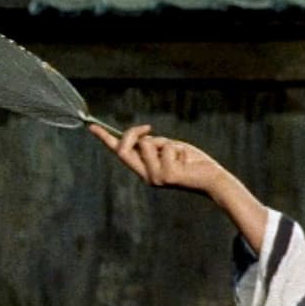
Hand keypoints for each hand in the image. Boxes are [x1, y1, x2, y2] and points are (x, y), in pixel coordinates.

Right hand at [89, 123, 225, 197]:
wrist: (213, 179)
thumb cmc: (193, 163)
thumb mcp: (169, 150)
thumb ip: (154, 146)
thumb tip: (142, 137)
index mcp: (145, 170)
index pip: (121, 154)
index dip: (106, 139)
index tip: (92, 127)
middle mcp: (147, 176)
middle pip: (124, 149)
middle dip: (132, 133)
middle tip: (149, 128)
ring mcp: (155, 178)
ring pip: (149, 144)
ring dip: (166, 142)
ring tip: (180, 154)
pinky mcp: (167, 176)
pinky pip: (168, 147)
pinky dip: (180, 148)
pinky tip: (188, 161)